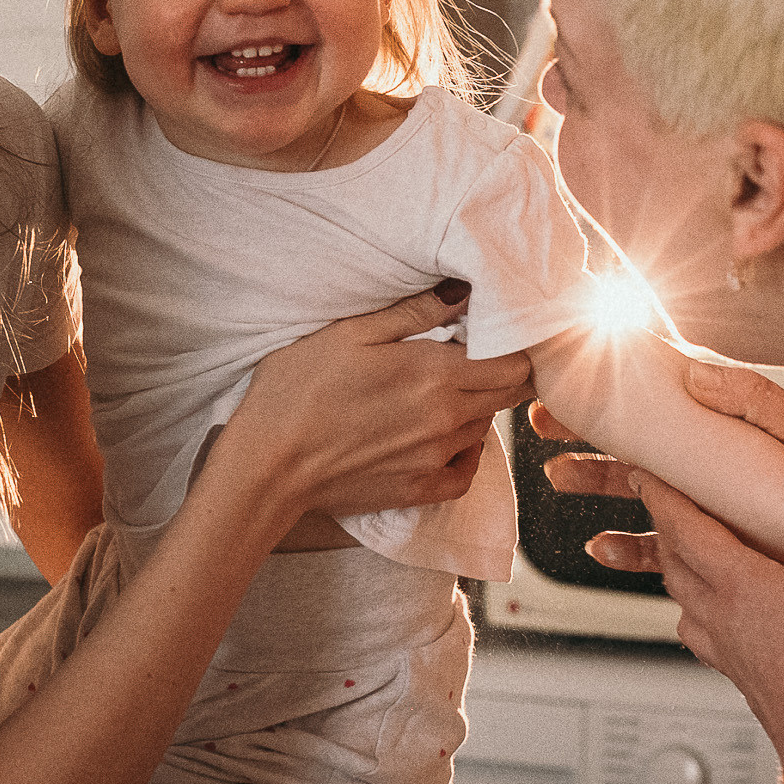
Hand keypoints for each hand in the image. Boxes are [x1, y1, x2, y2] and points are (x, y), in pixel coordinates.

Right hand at [221, 280, 532, 523]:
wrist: (268, 464)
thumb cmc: (297, 390)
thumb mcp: (349, 334)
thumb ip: (414, 313)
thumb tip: (462, 293)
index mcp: (436, 374)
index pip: (516, 360)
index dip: (516, 343)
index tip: (496, 331)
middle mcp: (448, 419)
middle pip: (510, 393)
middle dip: (504, 371)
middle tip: (475, 355)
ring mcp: (437, 459)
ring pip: (485, 426)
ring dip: (477, 406)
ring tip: (440, 391)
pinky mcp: (420, 490)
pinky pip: (466, 472)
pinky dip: (463, 453)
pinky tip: (440, 437)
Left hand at [540, 364, 783, 762]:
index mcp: (742, 586)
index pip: (686, 525)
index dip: (662, 490)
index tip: (641, 460)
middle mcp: (721, 614)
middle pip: (673, 553)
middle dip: (656, 515)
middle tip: (644, 482)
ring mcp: (726, 646)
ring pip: (682, 590)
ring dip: (669, 558)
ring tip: (664, 539)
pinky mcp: (737, 672)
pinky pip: (699, 625)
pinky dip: (693, 603)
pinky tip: (702, 607)